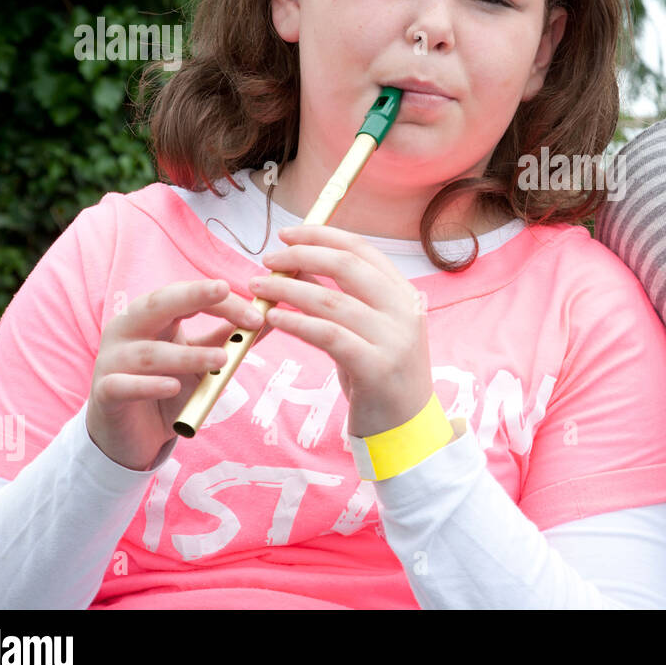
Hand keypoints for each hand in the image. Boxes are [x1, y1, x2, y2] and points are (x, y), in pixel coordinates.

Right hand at [88, 280, 264, 470]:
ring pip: (149, 353)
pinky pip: (124, 386)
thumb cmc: (166, 387)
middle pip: (156, 305)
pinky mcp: (105, 394)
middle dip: (191, 295)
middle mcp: (127, 331)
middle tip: (224, 290)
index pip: (184, 296)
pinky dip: (148, 385)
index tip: (256, 313)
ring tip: (221, 360)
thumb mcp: (201, 360)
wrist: (129, 434)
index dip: (219, 300)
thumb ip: (228, 338)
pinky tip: (173, 387)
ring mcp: (112, 361)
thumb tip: (271, 318)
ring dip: (187, 355)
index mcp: (150, 317)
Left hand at [248, 225, 433, 437]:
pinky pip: (328, 335)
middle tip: (268, 259)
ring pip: (332, 300)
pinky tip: (274, 318)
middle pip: (347, 266)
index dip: (322, 236)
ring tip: (258, 287)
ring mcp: (393, 339)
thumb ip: (342, 298)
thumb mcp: (367, 331)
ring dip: (288, 289)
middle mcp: (404, 311)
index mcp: (404, 295)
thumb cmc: (379, 377)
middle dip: (301, 256)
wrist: (407, 429)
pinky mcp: (375, 367)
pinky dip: (297, 322)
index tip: (288, 234)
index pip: (362, 249)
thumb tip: (297, 267)